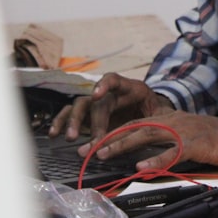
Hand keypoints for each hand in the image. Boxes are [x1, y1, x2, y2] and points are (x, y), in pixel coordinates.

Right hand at [48, 73, 171, 143]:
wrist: (149, 111)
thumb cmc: (155, 110)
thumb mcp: (161, 112)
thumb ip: (159, 117)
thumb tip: (163, 126)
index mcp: (129, 88)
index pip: (114, 79)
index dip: (104, 85)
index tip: (96, 94)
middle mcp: (109, 93)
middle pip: (94, 101)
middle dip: (91, 120)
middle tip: (90, 137)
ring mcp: (97, 103)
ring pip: (79, 106)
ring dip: (72, 120)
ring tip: (70, 136)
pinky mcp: (88, 116)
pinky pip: (71, 116)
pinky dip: (62, 123)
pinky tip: (54, 133)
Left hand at [88, 110, 217, 171]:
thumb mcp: (193, 139)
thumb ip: (170, 144)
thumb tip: (146, 159)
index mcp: (173, 118)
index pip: (137, 123)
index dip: (113, 133)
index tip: (92, 144)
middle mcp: (176, 119)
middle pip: (136, 127)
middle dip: (109, 138)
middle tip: (86, 151)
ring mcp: (187, 130)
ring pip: (149, 135)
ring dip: (123, 145)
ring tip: (103, 154)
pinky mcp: (199, 143)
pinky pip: (174, 152)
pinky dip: (156, 160)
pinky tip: (141, 168)